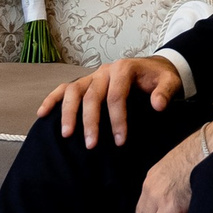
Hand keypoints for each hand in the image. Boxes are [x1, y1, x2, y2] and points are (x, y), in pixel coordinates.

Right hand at [40, 54, 182, 147]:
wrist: (154, 68)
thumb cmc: (160, 78)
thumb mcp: (170, 82)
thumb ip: (165, 92)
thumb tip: (157, 105)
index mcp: (124, 68)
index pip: (116, 96)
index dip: (117, 119)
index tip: (120, 141)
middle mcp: (105, 71)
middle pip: (92, 95)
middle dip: (91, 121)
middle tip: (91, 145)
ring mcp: (92, 76)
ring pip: (74, 91)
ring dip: (68, 112)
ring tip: (66, 135)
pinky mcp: (85, 82)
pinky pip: (64, 88)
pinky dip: (52, 99)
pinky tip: (42, 114)